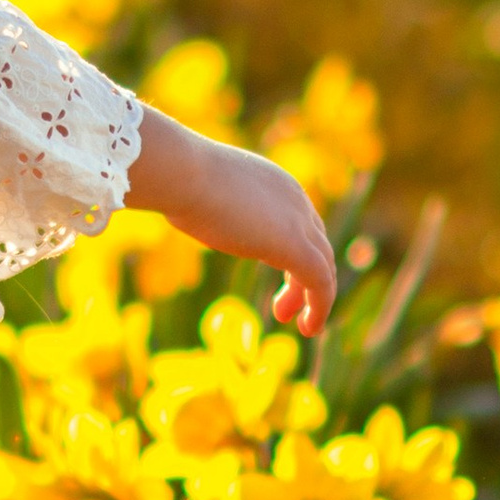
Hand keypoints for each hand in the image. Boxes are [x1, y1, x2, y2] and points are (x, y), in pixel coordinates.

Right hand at [122, 109, 336, 339]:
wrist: (182, 172)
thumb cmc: (177, 179)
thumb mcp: (196, 189)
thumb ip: (202, 201)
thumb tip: (180, 206)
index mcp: (274, 183)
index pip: (298, 220)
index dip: (293, 251)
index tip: (277, 276)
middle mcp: (295, 200)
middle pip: (316, 243)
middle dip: (305, 277)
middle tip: (284, 307)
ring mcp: (298, 222)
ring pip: (322, 265)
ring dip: (313, 297)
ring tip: (298, 324)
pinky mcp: (295, 246)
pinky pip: (320, 282)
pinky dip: (320, 307)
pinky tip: (307, 327)